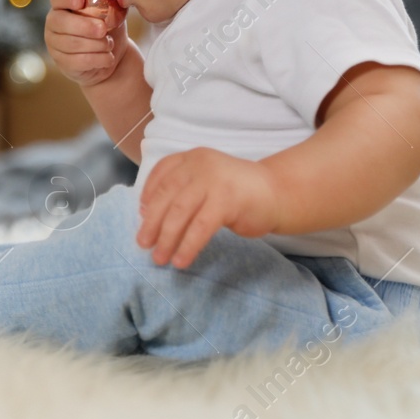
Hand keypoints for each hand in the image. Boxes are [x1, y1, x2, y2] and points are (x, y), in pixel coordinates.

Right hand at [44, 0, 128, 86]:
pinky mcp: (62, 62)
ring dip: (96, 44)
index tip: (81, 2)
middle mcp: (54, 23)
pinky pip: (78, 61)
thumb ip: (111, 1)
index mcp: (63, 5)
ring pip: (72, 43)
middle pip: (61, 22)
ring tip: (110, 44)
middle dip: (84, 26)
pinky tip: (109, 58)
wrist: (110, 55)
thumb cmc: (109, 28)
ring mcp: (54, 44)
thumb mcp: (112, 12)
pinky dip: (98, 59)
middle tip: (103, 29)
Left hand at [135, 147, 282, 267]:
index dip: (147, 195)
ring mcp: (214, 181)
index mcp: (192, 157)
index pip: (161, 174)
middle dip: (151, 222)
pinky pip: (200, 227)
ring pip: (180, 212)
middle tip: (143, 244)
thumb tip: (149, 213)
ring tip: (159, 257)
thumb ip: (182, 189)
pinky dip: (187, 246)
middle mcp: (200, 165)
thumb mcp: (206, 180)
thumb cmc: (238, 192)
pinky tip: (181, 260)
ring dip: (166, 238)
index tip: (140, 215)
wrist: (278, 193)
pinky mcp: (226, 200)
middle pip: (166, 196)